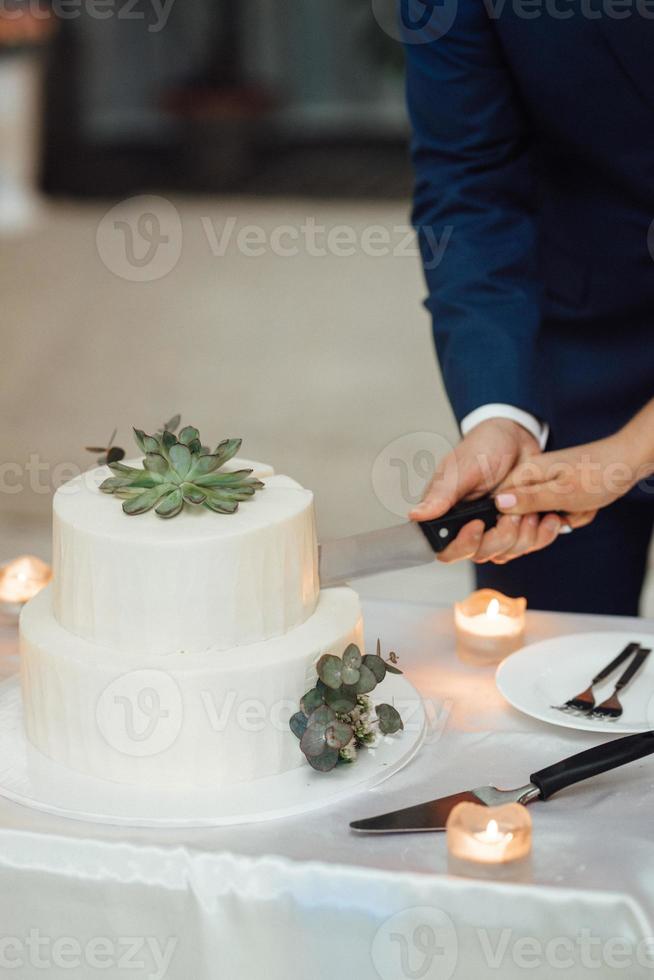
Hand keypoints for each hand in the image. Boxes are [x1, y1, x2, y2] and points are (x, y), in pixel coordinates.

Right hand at [409, 418, 563, 563]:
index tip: (478, 525)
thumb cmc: (484, 446)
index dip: (463, 545)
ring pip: (506, 554)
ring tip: (529, 509)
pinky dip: (540, 534)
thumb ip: (442, 494)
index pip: (446, 549)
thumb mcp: (463, 468)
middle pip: (481, 555)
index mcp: (448, 514)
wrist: (516, 437)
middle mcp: (469, 526)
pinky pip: (528, 546)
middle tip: (513, 513)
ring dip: (523, 535)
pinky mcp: (517, 528)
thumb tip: (417, 515)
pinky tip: (544, 516)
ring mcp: (494, 529)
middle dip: (501, 537)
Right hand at [495, 434, 637, 519]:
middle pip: (521, 519)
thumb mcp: (562, 492)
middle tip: (564, 513)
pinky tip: (585, 506)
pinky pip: (558, 516)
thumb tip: (498, 504)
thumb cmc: (598, 473)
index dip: (515, 522)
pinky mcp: (557, 493)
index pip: (500, 507)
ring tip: (579, 506)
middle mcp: (530, 480)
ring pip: (542, 520)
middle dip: (547, 524)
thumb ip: (528, 500)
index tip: (538, 521)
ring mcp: (544, 487)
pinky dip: (574, 515)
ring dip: (565, 519)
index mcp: (524, 474)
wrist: (629, 462)